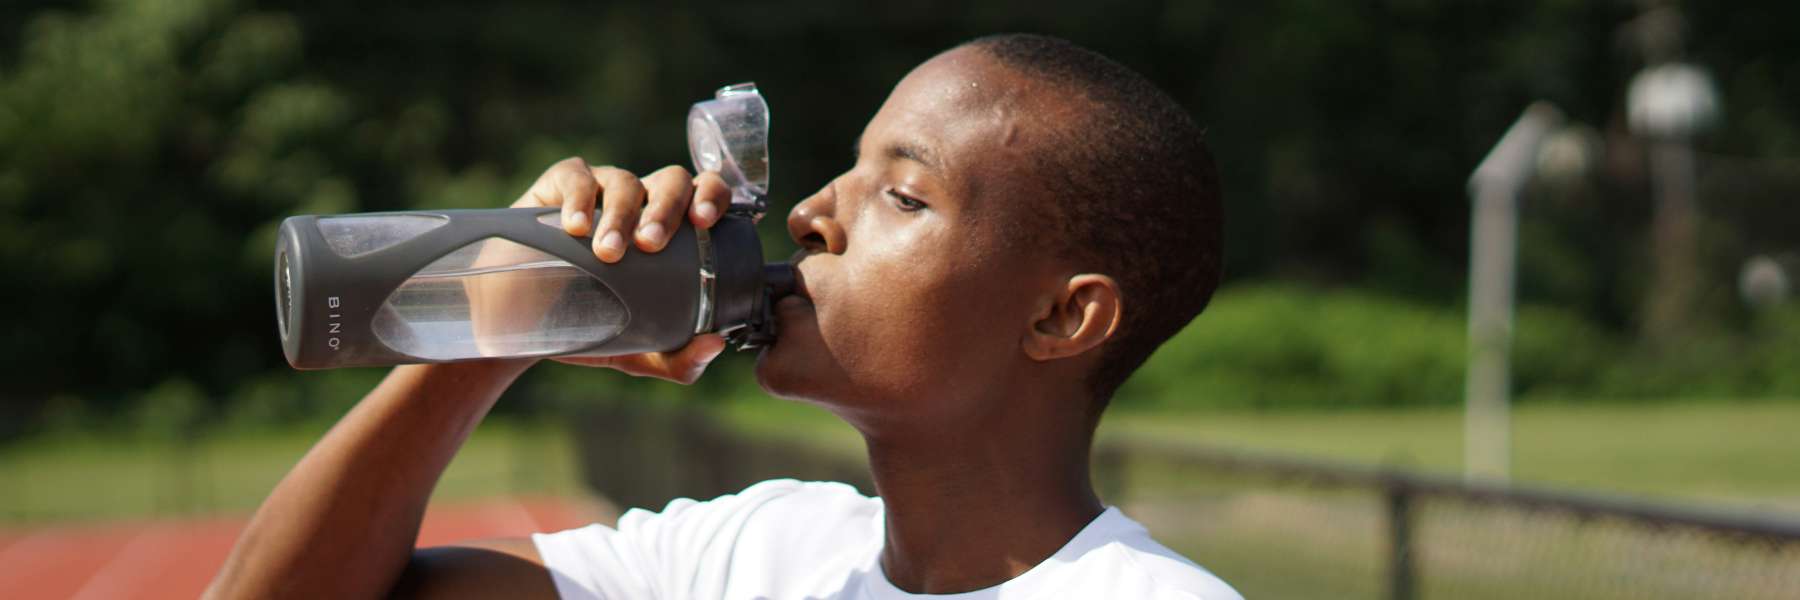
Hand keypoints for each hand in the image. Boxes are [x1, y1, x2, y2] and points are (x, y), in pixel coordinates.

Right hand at [506, 157, 732, 383]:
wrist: (527, 325)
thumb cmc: (595, 326)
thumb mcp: (640, 352)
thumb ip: (680, 359)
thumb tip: (714, 345)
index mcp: (675, 230)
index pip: (707, 193)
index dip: (713, 196)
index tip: (704, 223)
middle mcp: (645, 203)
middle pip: (672, 181)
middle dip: (667, 209)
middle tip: (650, 245)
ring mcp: (603, 190)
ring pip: (626, 182)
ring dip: (621, 215)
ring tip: (607, 251)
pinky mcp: (560, 186)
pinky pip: (576, 177)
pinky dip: (579, 198)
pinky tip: (575, 227)